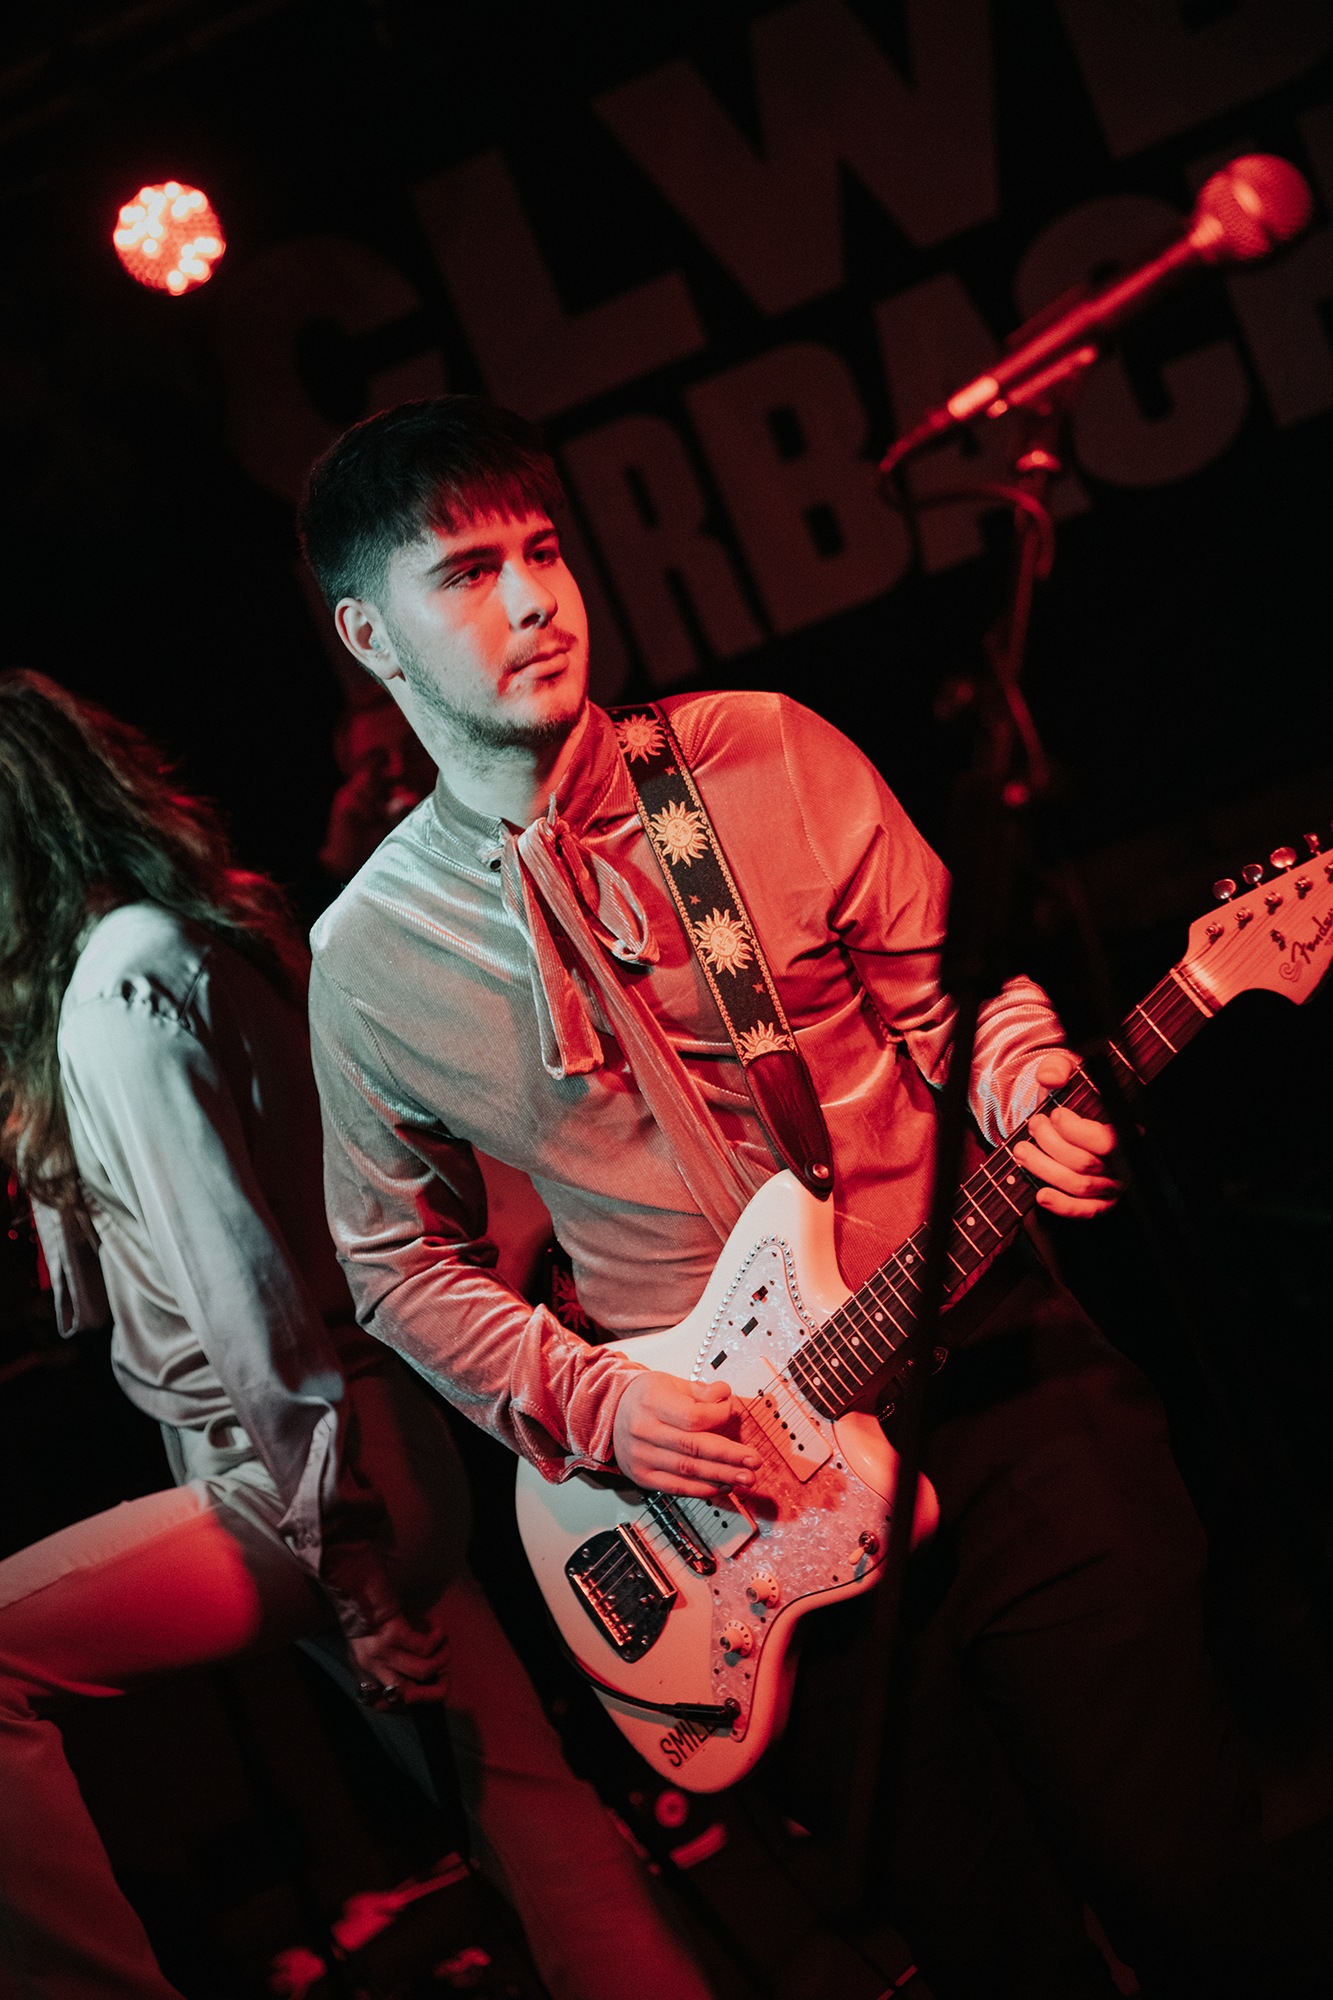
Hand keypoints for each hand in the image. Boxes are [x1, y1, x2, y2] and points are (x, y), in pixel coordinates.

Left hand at [349, 1605, 449, 1706]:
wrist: (356, 1586)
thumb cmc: (363, 1612)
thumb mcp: (364, 1645)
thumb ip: (378, 1663)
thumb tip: (409, 1676)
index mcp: (362, 1671)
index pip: (384, 1704)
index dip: (411, 1700)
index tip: (427, 1688)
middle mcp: (370, 1667)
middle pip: (407, 1696)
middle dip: (432, 1690)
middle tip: (445, 1677)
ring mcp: (381, 1652)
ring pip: (422, 1671)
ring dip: (440, 1660)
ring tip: (443, 1649)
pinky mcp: (394, 1634)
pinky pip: (424, 1647)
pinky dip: (437, 1640)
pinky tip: (439, 1632)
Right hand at [612, 1371, 759, 1497]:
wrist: (609, 1414)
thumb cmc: (644, 1397)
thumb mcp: (670, 1383)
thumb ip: (700, 1392)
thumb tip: (726, 1396)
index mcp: (651, 1403)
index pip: (692, 1417)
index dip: (718, 1417)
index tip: (733, 1412)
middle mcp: (644, 1431)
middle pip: (693, 1447)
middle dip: (728, 1456)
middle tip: (754, 1461)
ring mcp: (642, 1457)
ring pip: (688, 1470)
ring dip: (721, 1476)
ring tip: (746, 1478)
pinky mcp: (643, 1477)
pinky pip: (677, 1487)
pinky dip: (703, 1489)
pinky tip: (723, 1486)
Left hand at [1012, 1050, 1122, 1218]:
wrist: (1066, 1116)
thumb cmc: (1069, 1093)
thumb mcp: (1063, 1071)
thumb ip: (1057, 1067)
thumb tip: (1050, 1077)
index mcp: (1124, 1126)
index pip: (1106, 1140)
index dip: (1075, 1131)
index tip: (1055, 1115)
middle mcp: (1124, 1159)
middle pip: (1085, 1164)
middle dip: (1050, 1145)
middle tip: (1033, 1127)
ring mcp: (1114, 1182)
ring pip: (1079, 1185)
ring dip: (1044, 1168)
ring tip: (1022, 1150)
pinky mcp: (1101, 1201)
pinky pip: (1085, 1211)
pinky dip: (1062, 1206)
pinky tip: (1041, 1194)